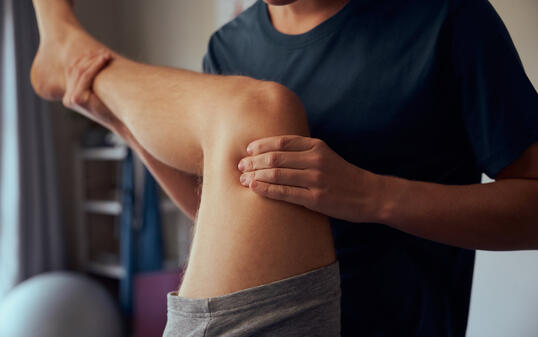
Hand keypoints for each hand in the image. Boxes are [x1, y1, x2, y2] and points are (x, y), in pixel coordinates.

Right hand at [62, 49, 125, 134]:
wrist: (119, 122)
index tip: (98, 51)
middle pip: (75, 69)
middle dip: (90, 58)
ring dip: (94, 60)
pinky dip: (95, 66)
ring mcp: (71, 99)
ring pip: (81, 71)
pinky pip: (86, 77)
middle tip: (103, 52)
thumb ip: (94, 80)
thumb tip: (98, 59)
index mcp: (71, 96)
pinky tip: (104, 60)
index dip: (84, 59)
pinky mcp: (77, 99)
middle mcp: (68, 98)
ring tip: (106, 55)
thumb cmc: (114, 107)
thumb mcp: (100, 92)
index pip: (73, 71)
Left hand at [237, 135, 381, 221]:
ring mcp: (315, 179)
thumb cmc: (344, 176)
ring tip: (242, 179)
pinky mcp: (316, 199)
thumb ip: (304, 152)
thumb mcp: (326, 156)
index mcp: (316, 146)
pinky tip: (254, 188)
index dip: (261, 145)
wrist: (370, 194)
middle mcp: (315, 160)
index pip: (281, 141)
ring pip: (276, 174)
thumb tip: (275, 153)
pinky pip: (284, 193)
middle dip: (253, 161)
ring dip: (255, 175)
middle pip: (275, 157)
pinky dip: (265, 190)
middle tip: (240, 166)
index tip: (248, 150)